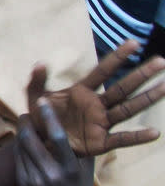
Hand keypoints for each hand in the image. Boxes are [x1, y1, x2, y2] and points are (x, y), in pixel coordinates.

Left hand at [14, 103, 92, 185]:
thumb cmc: (78, 185)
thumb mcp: (85, 168)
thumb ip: (83, 147)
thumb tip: (86, 117)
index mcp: (71, 169)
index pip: (58, 138)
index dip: (49, 117)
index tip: (42, 101)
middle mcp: (52, 175)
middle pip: (30, 139)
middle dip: (26, 122)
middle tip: (28, 113)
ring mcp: (35, 180)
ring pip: (21, 146)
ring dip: (21, 131)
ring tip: (26, 123)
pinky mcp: (24, 182)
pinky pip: (18, 156)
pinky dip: (19, 144)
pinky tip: (24, 139)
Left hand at [26, 40, 164, 155]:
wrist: (39, 142)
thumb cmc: (40, 117)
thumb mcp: (34, 97)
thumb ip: (36, 80)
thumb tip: (40, 62)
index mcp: (81, 91)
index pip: (102, 71)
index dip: (117, 57)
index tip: (133, 43)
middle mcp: (96, 105)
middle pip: (122, 88)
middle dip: (141, 75)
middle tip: (161, 61)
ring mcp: (100, 122)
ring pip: (128, 108)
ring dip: (146, 98)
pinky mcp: (100, 142)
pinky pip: (122, 139)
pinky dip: (137, 137)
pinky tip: (154, 133)